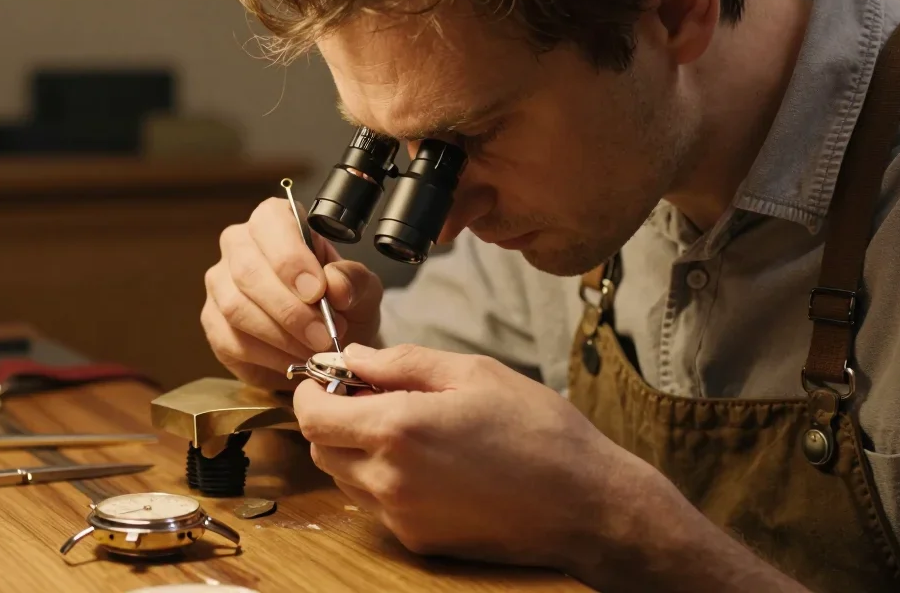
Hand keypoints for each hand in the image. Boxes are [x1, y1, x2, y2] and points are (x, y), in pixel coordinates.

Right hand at [201, 198, 383, 389]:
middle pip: (248, 270)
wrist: (328, 341)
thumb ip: (353, 280)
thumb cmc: (342, 305)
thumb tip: (334, 285)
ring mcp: (220, 284)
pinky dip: (268, 357)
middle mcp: (239, 245)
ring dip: (280, 336)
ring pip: (236, 308)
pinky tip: (293, 361)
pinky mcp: (213, 323)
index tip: (317, 291)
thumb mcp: (361, 289)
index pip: (270, 223)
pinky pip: (232, 341)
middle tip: (323, 334)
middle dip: (289, 309)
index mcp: (274, 221)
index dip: (291, 259)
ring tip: (314, 350)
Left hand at [294, 344, 813, 591]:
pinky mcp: (417, 541)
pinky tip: (429, 461)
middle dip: (333, 418)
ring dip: (356, 449)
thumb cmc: (538, 430)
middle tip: (372, 396)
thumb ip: (400, 363)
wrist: (587, 503)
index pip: (312, 414)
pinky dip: (383, 479)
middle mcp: (389, 480)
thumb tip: (351, 358)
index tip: (332, 378)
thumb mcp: (471, 372)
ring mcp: (401, 516)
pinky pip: (376, 504)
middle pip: (321, 447)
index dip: (313, 391)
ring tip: (407, 427)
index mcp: (398, 430)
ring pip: (344, 477)